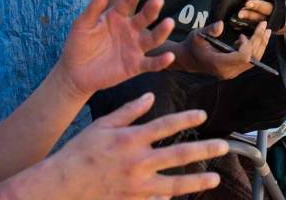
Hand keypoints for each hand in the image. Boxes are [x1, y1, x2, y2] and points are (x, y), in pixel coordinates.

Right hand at [50, 93, 227, 199]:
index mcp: (130, 139)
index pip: (165, 125)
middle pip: (179, 155)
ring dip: (197, 181)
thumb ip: (128, 111)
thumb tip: (150, 96)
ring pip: (174, 184)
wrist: (61, 186)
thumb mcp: (102, 125)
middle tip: (224, 146)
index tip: (203, 115)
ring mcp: (136, 186)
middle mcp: (137, 162)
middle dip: (205, 150)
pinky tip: (180, 197)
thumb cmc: (79, 152)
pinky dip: (169, 199)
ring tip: (214, 178)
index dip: (186, 119)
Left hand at [58, 0, 174, 98]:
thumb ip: (93, 8)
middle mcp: (130, 30)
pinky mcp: (135, 66)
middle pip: (144, 18)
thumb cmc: (78, 44)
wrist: (75, 72)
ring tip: (169, 23)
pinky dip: (161, 61)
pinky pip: (151, 64)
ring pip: (152, 39)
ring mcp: (134, 48)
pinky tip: (170, 56)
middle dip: (152, 9)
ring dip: (161, 31)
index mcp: (117, 16)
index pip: (128, 1)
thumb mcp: (82, 24)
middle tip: (158, 0)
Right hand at [185, 21, 270, 79]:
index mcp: (219, 64)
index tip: (241, 35)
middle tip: (263, 25)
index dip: (247, 45)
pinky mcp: (234, 71)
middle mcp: (228, 71)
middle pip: (251, 59)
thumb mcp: (198, 34)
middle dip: (259, 41)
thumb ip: (210, 30)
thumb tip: (220, 24)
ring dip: (261, 45)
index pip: (243, 57)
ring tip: (266, 31)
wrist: (188, 59)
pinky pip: (250, 62)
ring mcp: (232, 73)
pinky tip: (258, 38)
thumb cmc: (193, 45)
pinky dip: (256, 50)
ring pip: (254, 61)